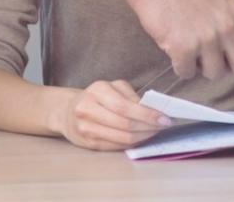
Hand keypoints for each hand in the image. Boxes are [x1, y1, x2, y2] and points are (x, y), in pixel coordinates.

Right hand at [54, 79, 171, 150]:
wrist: (67, 111)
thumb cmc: (97, 97)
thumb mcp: (112, 87)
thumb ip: (131, 96)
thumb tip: (153, 109)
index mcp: (97, 90)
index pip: (126, 107)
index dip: (148, 115)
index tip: (165, 118)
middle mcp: (88, 109)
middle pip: (125, 124)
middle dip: (148, 127)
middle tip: (163, 126)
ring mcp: (85, 128)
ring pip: (121, 138)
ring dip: (143, 137)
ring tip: (154, 132)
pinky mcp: (87, 143)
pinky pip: (115, 146)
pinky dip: (132, 143)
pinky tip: (141, 138)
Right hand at [127, 0, 233, 88]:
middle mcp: (229, 26)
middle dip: (229, 67)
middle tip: (212, 51)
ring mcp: (206, 37)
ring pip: (213, 73)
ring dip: (200, 65)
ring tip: (188, 38)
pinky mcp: (182, 48)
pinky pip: (187, 74)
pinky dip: (180, 66)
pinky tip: (173, 44)